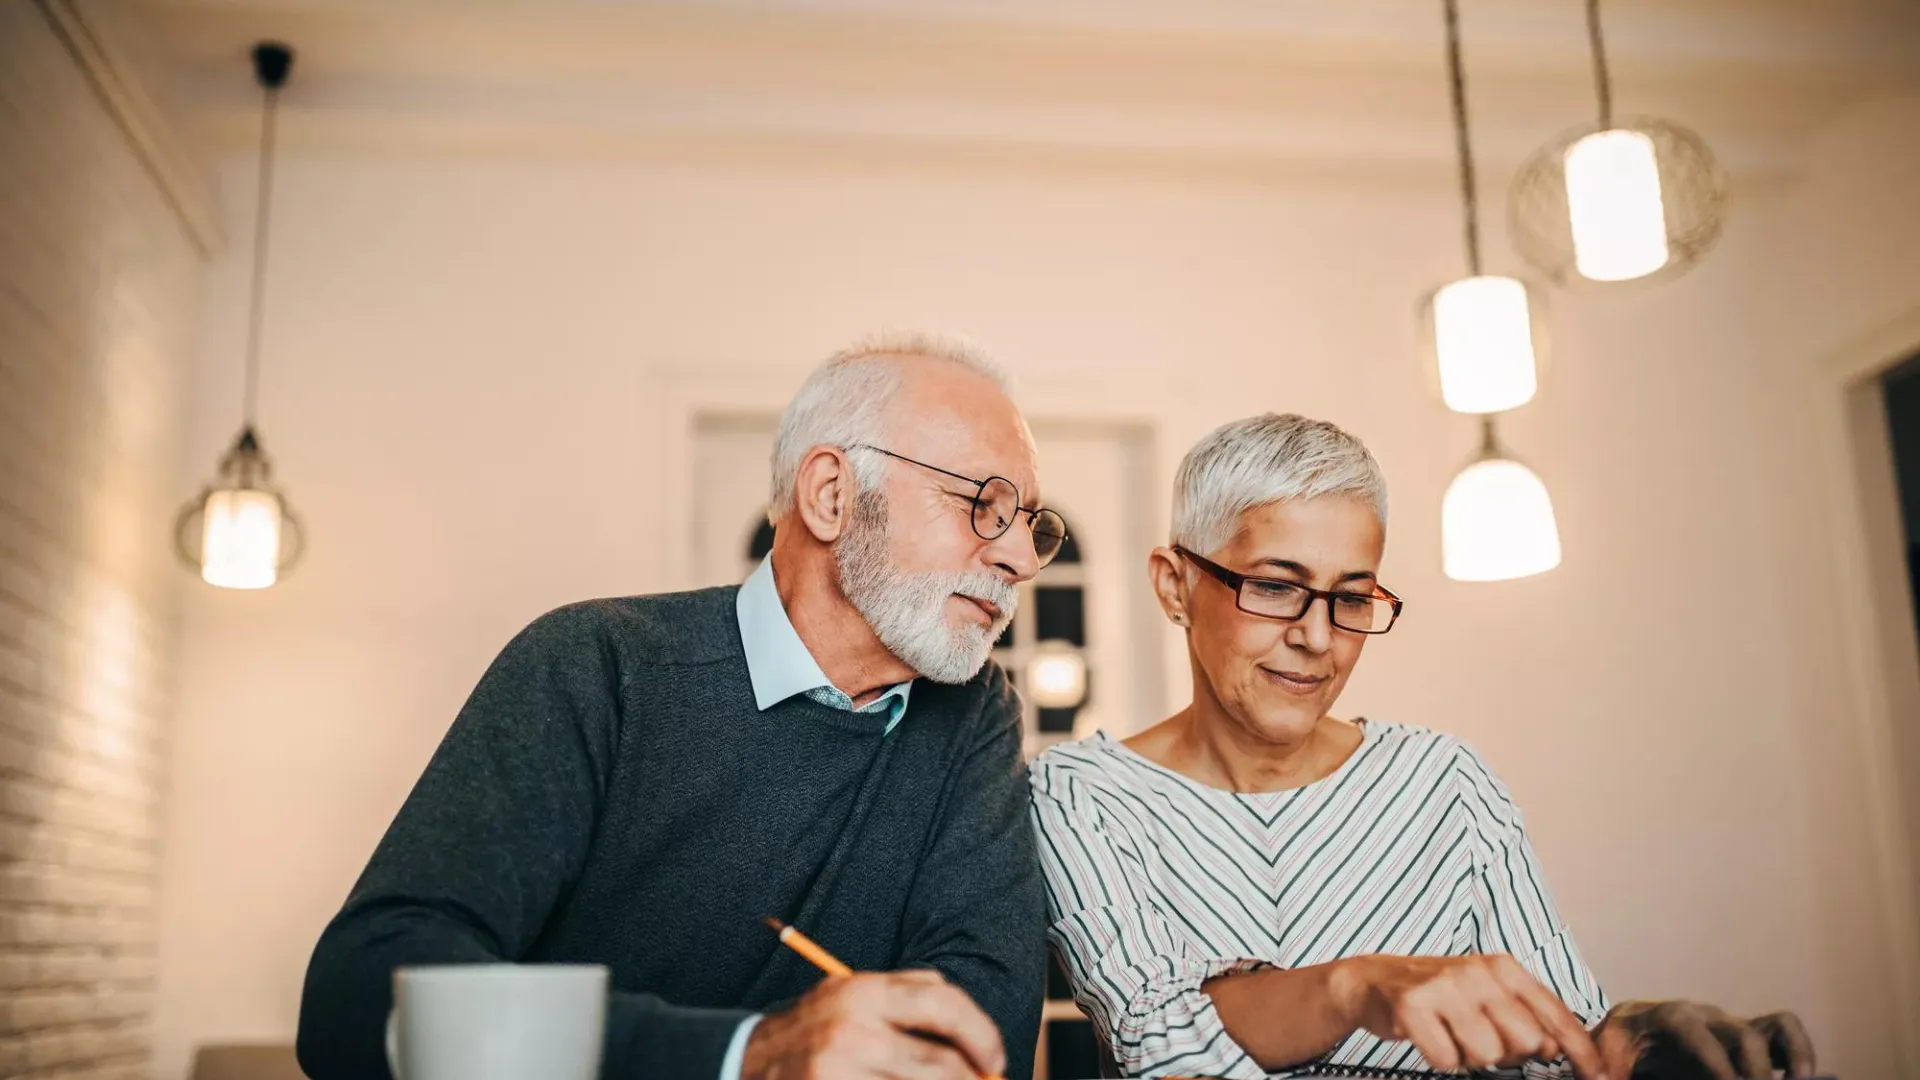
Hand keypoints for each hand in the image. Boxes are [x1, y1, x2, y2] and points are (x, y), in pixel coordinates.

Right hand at [740, 969, 1005, 1079]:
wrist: (747, 1063)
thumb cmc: (817, 1030)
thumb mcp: (855, 994)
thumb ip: (911, 994)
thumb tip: (974, 1026)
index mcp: (864, 992)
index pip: (946, 1005)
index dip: (983, 1035)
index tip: (995, 1059)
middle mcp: (853, 1030)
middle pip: (943, 1066)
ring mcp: (839, 1071)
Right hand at [1331, 953, 1607, 1079]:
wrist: (1373, 980)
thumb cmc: (1438, 993)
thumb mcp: (1487, 994)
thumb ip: (1526, 1016)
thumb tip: (1557, 1048)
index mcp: (1503, 968)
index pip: (1556, 1014)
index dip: (1582, 1051)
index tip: (1599, 1076)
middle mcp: (1478, 972)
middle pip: (1527, 1041)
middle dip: (1509, 1053)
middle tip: (1481, 1038)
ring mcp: (1445, 986)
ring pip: (1488, 1054)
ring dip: (1469, 1057)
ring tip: (1452, 1035)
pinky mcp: (1413, 1004)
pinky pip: (1446, 1059)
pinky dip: (1440, 1058)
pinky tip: (1430, 1037)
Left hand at [1594, 1000, 1815, 1079]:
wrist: (1625, 1031)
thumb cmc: (1617, 1046)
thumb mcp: (1606, 1057)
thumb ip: (1605, 1071)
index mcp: (1669, 1016)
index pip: (1697, 1034)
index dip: (1716, 1064)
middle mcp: (1706, 1015)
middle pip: (1743, 1035)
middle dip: (1754, 1072)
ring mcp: (1730, 1024)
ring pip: (1775, 1026)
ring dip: (1793, 1058)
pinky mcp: (1748, 1036)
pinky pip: (1783, 1032)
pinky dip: (1798, 1054)